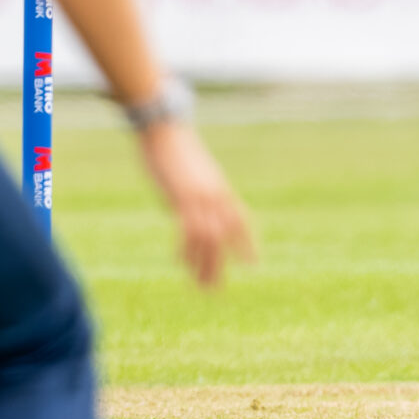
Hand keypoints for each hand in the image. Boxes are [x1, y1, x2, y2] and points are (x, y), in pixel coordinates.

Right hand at [137, 121, 255, 286]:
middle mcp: (215, 194)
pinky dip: (186, 249)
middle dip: (221, 264)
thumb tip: (187, 208)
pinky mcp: (181, 196)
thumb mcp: (194, 173)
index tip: (253, 264)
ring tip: (200, 286)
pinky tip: (180, 263)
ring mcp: (200, 196)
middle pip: (226, 236)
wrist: (165, 129)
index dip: (246, 243)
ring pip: (210, 238)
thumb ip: (196, 192)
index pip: (240, 220)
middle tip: (217, 289)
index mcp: (220, 189)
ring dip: (205, 264)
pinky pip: (188, 229)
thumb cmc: (176, 149)